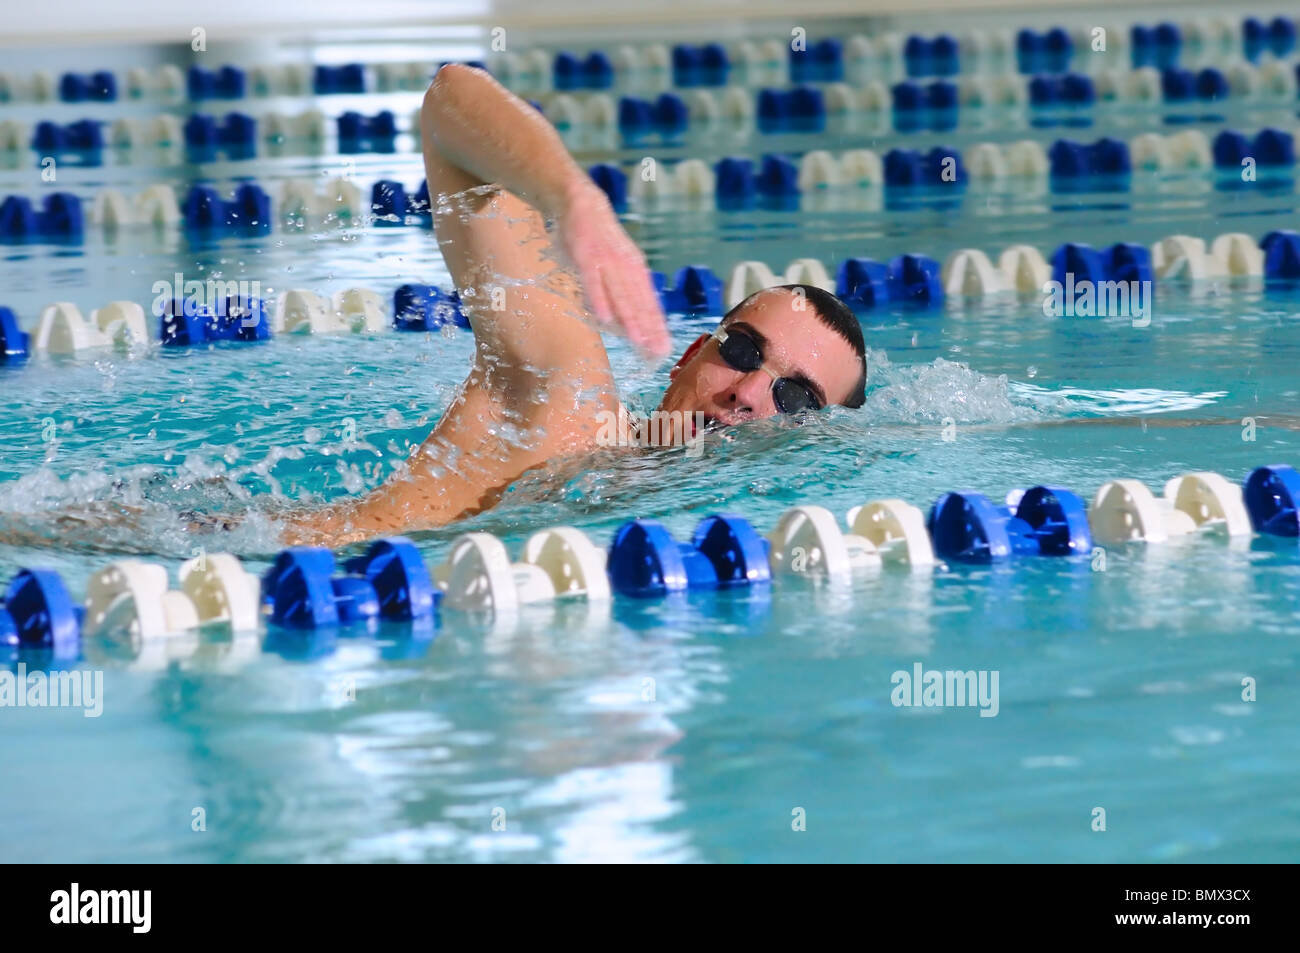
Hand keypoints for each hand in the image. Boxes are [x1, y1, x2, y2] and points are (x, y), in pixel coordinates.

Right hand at [556, 181, 670, 358]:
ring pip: (620, 295)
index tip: (664, 348)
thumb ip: (621, 288)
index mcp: (636, 270)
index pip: (649, 303)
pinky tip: (605, 319)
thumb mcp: (616, 262)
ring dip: (630, 319)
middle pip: (639, 303)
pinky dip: (599, 300)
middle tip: (658, 352)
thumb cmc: (597, 238)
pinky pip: (593, 283)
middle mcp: (626, 267)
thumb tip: (622, 319)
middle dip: (649, 329)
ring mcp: (606, 262)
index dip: (656, 326)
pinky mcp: (586, 257)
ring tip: (639, 342)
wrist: (581, 201)